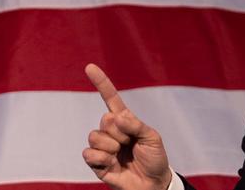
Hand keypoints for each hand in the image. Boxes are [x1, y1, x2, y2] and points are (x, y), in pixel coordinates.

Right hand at [82, 63, 172, 189]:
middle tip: (130, 145)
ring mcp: (103, 147)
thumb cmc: (155, 159)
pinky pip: (89, 154)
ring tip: (121, 156)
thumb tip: (116, 117)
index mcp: (124, 121)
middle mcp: (111, 131)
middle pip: (105, 120)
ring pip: (95, 136)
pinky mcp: (96, 163)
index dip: (101, 82)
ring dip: (111, 146)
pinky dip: (101, 158)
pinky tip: (112, 164)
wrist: (153, 185)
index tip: (89, 67)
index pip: (110, 98)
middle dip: (121, 133)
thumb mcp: (152, 138)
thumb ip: (135, 124)